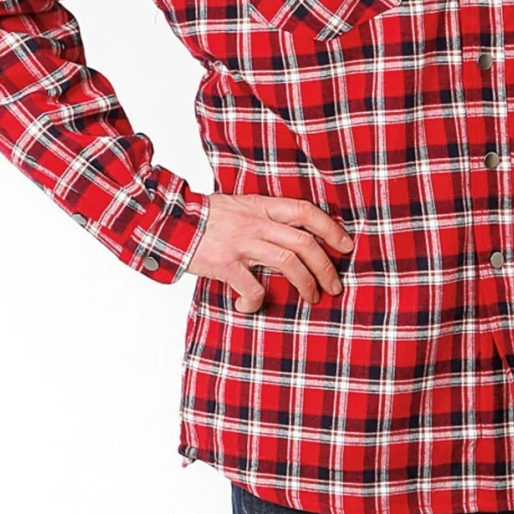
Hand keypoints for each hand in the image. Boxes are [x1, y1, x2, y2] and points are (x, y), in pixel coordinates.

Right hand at [185, 191, 354, 312]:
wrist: (167, 222)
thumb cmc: (203, 218)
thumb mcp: (238, 206)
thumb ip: (262, 216)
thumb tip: (290, 234)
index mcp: (261, 207)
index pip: (305, 211)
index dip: (330, 228)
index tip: (346, 245)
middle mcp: (255, 223)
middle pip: (304, 243)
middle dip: (326, 267)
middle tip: (334, 286)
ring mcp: (241, 243)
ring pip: (288, 263)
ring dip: (306, 284)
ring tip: (312, 298)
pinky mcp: (226, 264)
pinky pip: (252, 288)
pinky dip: (255, 302)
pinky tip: (249, 307)